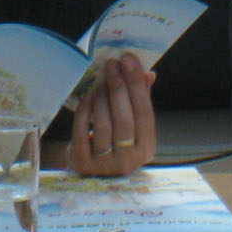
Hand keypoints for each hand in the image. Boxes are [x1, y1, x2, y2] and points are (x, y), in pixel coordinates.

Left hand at [68, 54, 155, 176]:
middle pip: (124, 118)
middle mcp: (129, 160)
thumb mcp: (131, 126)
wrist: (89, 171)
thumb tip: (149, 74)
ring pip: (103, 124)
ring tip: (101, 81)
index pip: (145, 113)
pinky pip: (82, 130)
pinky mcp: (83, 162)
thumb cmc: (114, 143)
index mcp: (146, 149)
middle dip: (118, 87)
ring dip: (101, 97)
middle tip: (112, 64)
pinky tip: (88, 96)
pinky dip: (85, 109)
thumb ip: (140, 101)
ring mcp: (105, 164)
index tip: (129, 60)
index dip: (137, 84)